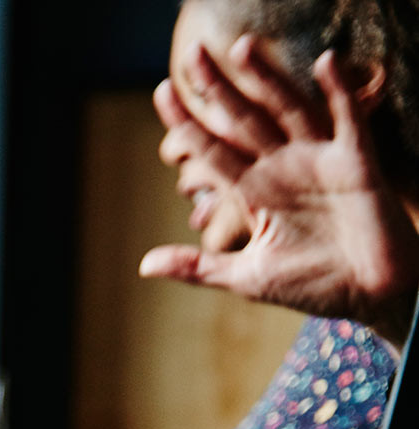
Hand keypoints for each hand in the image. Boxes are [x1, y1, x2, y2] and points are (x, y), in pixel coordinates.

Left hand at [142, 39, 418, 344]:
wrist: (370, 295)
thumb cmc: (313, 284)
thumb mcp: (246, 277)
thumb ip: (198, 267)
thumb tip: (142, 264)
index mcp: (254, 192)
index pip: (212, 149)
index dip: (187, 123)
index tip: (160, 92)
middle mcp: (283, 168)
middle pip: (244, 119)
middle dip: (218, 89)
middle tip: (192, 53)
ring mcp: (319, 162)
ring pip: (288, 110)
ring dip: (268, 79)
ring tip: (242, 47)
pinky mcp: (357, 165)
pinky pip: (348, 121)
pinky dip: (339, 93)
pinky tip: (324, 63)